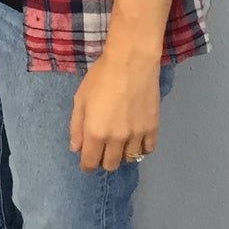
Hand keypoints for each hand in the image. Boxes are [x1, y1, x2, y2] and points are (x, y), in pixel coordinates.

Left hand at [70, 48, 161, 171]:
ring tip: (119, 141)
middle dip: (103, 160)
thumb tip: (76, 148)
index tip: (86, 160)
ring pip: (129, 159)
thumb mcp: (80, 99)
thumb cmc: (100, 78)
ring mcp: (137, 135)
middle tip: (102, 148)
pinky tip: (135, 139)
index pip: (90, 162)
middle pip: (110, 165)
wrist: (131, 63)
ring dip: (122, 154)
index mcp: (95, 133)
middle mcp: (116, 139)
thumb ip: (76, 126)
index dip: (86, 164)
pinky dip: (140, 148)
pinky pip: (147, 149)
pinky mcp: (153, 128)